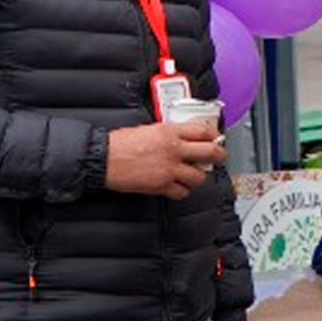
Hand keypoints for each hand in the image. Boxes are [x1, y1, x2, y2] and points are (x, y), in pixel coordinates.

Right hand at [103, 121, 224, 198]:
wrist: (102, 158)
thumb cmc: (119, 143)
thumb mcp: (148, 129)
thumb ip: (169, 133)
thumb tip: (183, 138)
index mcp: (170, 132)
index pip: (204, 131)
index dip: (213, 136)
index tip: (215, 139)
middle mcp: (174, 149)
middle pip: (211, 153)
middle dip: (219, 155)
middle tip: (219, 157)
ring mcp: (170, 169)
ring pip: (199, 177)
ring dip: (198, 177)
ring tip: (192, 174)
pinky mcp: (162, 185)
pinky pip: (182, 192)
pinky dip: (182, 191)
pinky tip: (177, 186)